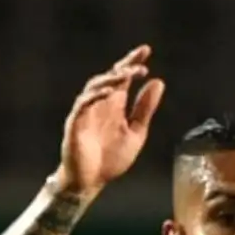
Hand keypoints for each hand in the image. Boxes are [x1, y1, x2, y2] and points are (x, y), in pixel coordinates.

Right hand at [56, 45, 165, 196]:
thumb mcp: (136, 133)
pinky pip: (83, 104)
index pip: (123, 78)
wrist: (90, 183)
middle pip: (109, 77)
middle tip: (140, 60)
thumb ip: (145, 109)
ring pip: (94, 86)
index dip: (132, 62)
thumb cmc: (110, 161)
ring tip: (126, 74)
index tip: (146, 50)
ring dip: (111, 79)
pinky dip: (95, 95)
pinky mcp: (75, 124)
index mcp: (114, 106)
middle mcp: (100, 105)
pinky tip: (109, 91)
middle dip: (123, 66)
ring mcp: (86, 113)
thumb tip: (158, 82)